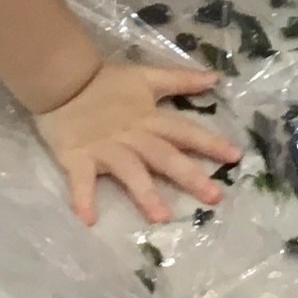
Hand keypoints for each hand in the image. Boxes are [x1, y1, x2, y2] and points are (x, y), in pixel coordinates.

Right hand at [34, 62, 237, 225]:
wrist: (61, 79)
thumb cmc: (105, 81)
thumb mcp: (146, 76)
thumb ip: (180, 80)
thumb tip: (215, 78)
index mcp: (149, 119)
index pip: (185, 132)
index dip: (210, 143)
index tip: (235, 157)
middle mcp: (133, 137)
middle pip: (165, 157)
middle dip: (190, 176)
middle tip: (214, 197)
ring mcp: (106, 150)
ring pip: (130, 172)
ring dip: (145, 194)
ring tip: (162, 217)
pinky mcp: (78, 158)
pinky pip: (81, 181)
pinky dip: (83, 199)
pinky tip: (89, 220)